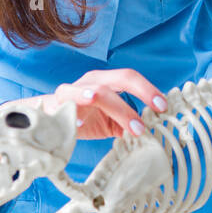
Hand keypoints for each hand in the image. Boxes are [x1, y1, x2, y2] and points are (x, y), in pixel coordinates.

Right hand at [2, 69, 169, 140]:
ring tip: (132, 127)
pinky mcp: (55, 106)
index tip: (164, 107)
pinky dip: (73, 116)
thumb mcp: (112, 123)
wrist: (47, 122)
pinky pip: (66, 108)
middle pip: (119, 78)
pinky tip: (79, 126)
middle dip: (140, 95)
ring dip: (118, 109)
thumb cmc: (85, 119)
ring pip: (96, 92)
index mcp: (107, 82)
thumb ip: (131, 124)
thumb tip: (157, 134)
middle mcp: (91, 81)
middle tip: (152, 118)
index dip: (149, 90)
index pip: (131, 78)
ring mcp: (72, 91)